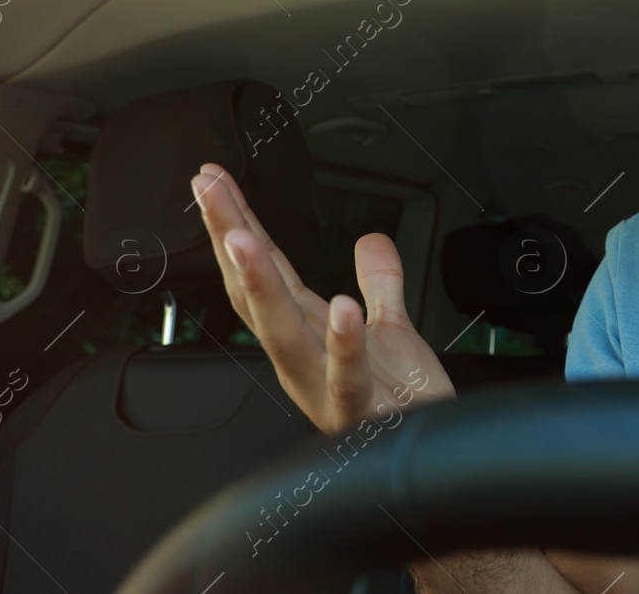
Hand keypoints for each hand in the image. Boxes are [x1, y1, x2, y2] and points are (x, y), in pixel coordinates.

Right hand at [192, 163, 454, 432]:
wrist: (433, 457)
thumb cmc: (405, 401)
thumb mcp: (392, 330)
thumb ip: (381, 283)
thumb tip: (370, 238)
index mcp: (307, 333)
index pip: (265, 269)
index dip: (237, 222)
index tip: (212, 180)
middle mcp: (305, 359)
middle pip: (256, 294)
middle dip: (227, 241)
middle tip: (206, 191)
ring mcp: (327, 386)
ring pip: (283, 334)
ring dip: (260, 286)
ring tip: (242, 238)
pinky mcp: (364, 411)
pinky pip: (348, 378)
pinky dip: (342, 345)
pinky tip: (341, 309)